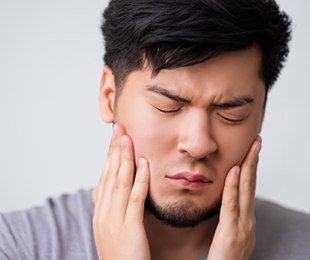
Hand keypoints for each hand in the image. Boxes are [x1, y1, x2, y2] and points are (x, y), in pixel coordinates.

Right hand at [92, 123, 150, 259]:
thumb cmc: (120, 254)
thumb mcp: (111, 228)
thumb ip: (111, 206)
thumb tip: (109, 189)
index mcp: (101, 211)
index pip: (105, 176)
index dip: (110, 155)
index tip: (115, 137)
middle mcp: (104, 212)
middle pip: (110, 174)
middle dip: (114, 150)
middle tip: (119, 128)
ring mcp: (115, 220)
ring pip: (119, 182)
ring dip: (124, 158)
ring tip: (127, 137)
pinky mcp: (129, 228)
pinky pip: (135, 199)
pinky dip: (140, 179)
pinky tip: (144, 163)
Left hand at [207, 136, 261, 259]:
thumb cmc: (225, 258)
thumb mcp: (230, 234)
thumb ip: (230, 218)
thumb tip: (227, 203)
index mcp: (246, 219)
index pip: (249, 189)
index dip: (250, 169)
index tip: (251, 151)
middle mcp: (248, 220)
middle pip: (251, 184)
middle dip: (254, 161)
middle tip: (257, 141)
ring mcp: (242, 225)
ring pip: (246, 190)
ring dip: (249, 166)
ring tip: (252, 147)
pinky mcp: (232, 232)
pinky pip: (231, 204)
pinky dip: (233, 186)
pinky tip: (234, 170)